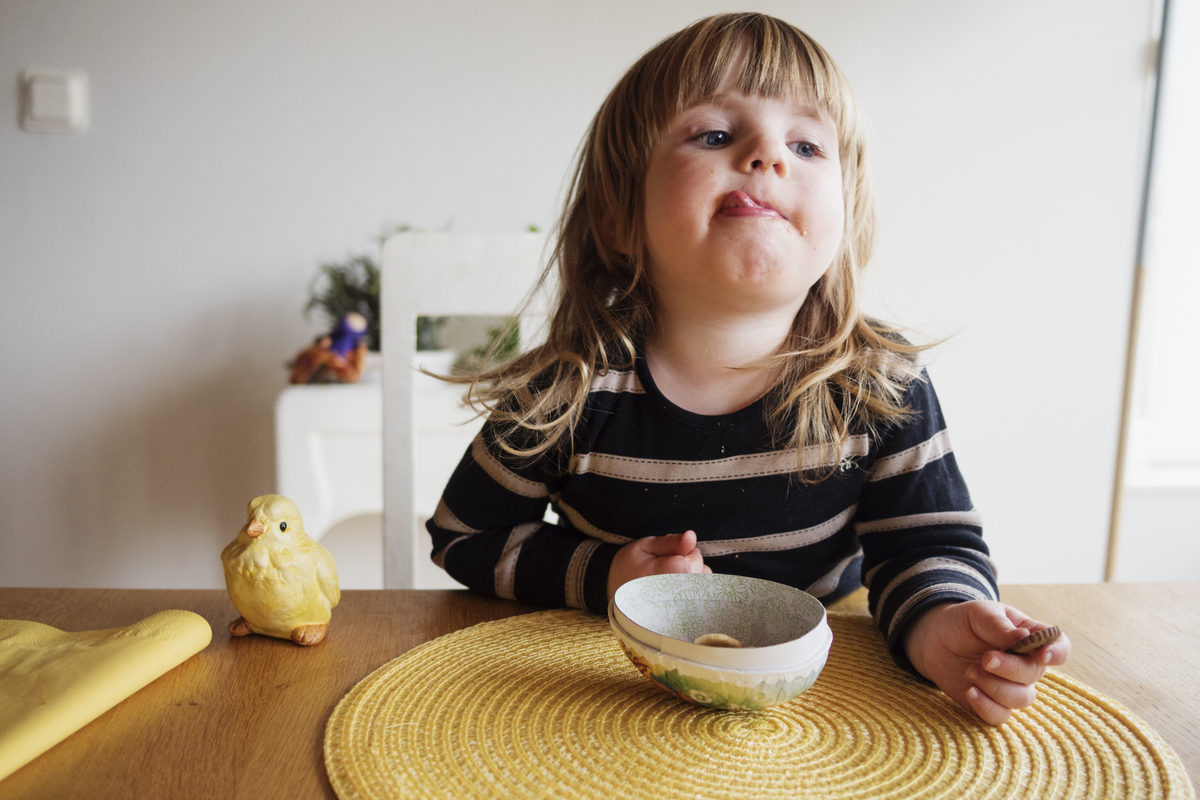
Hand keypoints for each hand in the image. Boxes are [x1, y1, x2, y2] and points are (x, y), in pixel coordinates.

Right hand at [607, 530, 710, 599]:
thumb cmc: (629, 568)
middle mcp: (680, 594)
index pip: (694, 557)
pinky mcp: (682, 617)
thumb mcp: (645, 547)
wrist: (616, 597)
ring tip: (668, 580)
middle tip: (664, 568)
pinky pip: (700, 600)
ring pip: (703, 585)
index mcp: (671, 574)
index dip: (682, 552)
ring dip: (692, 578)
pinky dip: (691, 592)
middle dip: (688, 565)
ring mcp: (682, 609)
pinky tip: (674, 591)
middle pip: (701, 571)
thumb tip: (691, 536)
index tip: (665, 556)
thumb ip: (671, 542)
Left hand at [901, 600, 1070, 725]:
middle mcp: (1026, 665)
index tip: (1041, 655)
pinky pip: (1000, 716)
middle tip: (985, 658)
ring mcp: (1010, 686)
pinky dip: (986, 706)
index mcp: (1030, 638)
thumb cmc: (963, 623)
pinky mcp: (991, 704)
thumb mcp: (979, 613)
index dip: (1057, 653)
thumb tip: (1024, 638)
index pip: (1059, 647)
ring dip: (995, 686)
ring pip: (1021, 699)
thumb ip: (999, 625)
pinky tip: (970, 691)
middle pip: (1035, 674)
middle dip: (1011, 668)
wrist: (935, 639)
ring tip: (971, 670)